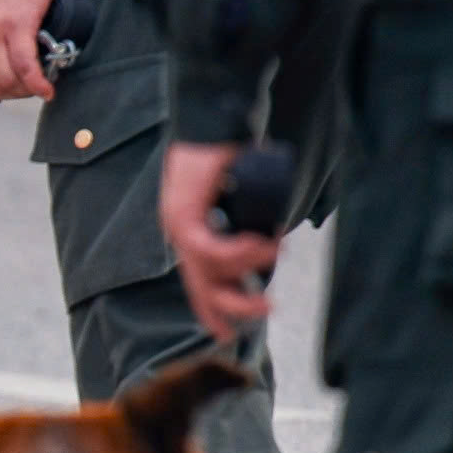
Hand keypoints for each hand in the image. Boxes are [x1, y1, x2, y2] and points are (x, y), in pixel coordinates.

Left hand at [0, 0, 65, 102]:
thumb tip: (9, 72)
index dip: (0, 95)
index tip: (20, 89)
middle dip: (17, 95)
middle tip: (35, 86)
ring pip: (8, 81)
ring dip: (28, 91)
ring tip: (44, 82)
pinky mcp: (17, 24)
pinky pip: (24, 67)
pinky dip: (37, 83)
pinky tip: (48, 88)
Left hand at [158, 141, 280, 335]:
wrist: (219, 117)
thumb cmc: (235, 151)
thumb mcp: (247, 198)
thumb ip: (253, 225)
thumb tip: (273, 244)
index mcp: (193, 231)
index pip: (200, 282)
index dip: (213, 311)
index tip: (228, 334)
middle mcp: (181, 232)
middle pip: (202, 287)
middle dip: (234, 306)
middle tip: (268, 308)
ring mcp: (178, 224)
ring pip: (210, 271)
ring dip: (247, 269)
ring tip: (274, 253)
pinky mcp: (182, 215)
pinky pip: (210, 250)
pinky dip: (238, 253)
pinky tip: (262, 243)